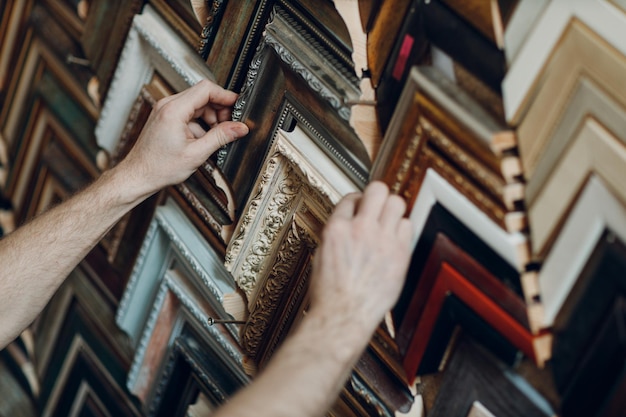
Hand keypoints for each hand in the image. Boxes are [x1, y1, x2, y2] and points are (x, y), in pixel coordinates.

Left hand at [118, 79, 248, 196]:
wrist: (138, 176)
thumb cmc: (159, 168)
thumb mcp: (196, 153)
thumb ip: (221, 137)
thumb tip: (239, 128)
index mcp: (174, 110)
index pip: (206, 89)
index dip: (225, 96)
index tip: (237, 105)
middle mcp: (167, 105)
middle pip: (202, 95)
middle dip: (219, 109)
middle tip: (230, 125)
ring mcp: (165, 110)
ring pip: (197, 104)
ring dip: (210, 117)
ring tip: (216, 136)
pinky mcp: (165, 118)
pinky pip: (189, 113)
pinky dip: (200, 123)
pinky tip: (203, 139)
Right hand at [308, 181, 413, 335]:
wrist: (343, 316)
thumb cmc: (330, 294)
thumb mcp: (322, 255)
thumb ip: (337, 235)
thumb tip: (347, 224)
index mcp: (336, 229)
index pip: (351, 197)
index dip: (357, 201)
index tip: (361, 206)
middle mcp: (360, 229)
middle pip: (378, 189)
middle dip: (378, 194)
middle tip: (378, 204)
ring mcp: (381, 240)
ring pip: (397, 202)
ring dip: (393, 209)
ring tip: (389, 219)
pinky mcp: (399, 253)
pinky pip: (408, 225)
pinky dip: (402, 229)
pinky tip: (395, 238)